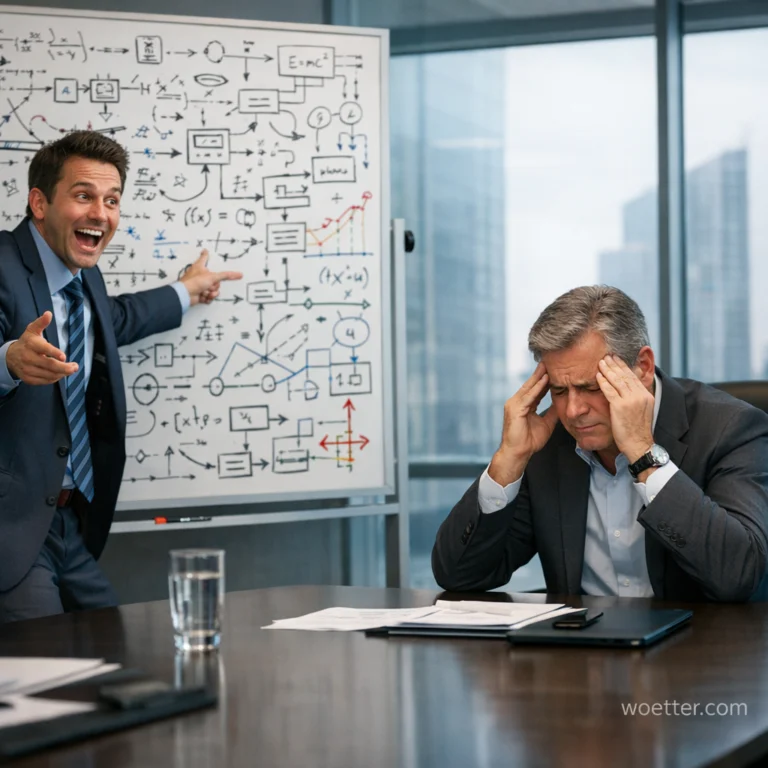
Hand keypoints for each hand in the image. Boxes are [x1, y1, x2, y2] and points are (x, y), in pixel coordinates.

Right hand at [5, 312, 77, 385]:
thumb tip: (49, 313)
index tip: (64, 356)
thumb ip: (41, 323)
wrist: (10, 356)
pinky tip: (60, 374)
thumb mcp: (32, 330)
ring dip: (62, 373)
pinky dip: (54, 378)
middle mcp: (28, 358)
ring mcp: (27, 369)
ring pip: (49, 375)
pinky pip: (45, 381)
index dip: (54, 353)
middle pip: (49, 365)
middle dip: (65, 367)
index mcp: (31, 344)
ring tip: (71, 369)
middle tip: (75, 367)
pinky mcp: (28, 379)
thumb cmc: (27, 342)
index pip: (44, 349)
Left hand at [179, 250, 242, 305]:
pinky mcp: (200, 295)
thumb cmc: (196, 281)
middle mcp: (200, 275)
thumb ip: (226, 275)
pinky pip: (209, 297)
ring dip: (211, 293)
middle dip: (214, 285)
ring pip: (213, 290)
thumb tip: (240, 274)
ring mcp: (200, 285)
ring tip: (205, 293)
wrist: (186, 295)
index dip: (206, 254)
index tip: (205, 250)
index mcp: (200, 267)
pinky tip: (203, 297)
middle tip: (208, 285)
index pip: (205, 258)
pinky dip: (208, 298)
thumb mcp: (212, 277)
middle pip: (215, 280)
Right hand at [488, 362, 559, 485]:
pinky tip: (545, 379)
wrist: (518, 454)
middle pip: (531, 384)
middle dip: (542, 372)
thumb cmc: (529, 441)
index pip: (536, 388)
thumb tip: (562, 403)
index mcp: (523, 405)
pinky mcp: (515, 409)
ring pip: (530, 387)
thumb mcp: (546, 423)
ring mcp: (514, 404)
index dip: (545, 378)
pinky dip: (537, 387)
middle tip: (552, 359)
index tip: (555, 368)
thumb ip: (552, 412)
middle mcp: (517, 401)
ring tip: (549, 364)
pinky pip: (528, 396)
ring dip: (540, 376)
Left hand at [596, 355, 654, 462]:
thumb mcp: (641, 411)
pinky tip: (598, 375)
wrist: (639, 445)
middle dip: (615, 364)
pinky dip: (603, 382)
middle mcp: (640, 396)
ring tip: (601, 362)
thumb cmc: (636, 431)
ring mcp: (631, 401)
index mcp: (646, 396)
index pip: (633, 377)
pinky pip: (610, 391)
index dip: (624, 367)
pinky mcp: (620, 407)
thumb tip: (627, 389)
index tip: (616, 359)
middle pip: (626, 375)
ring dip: (608, 370)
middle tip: (607, 356)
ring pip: (618, 381)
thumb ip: (635, 399)